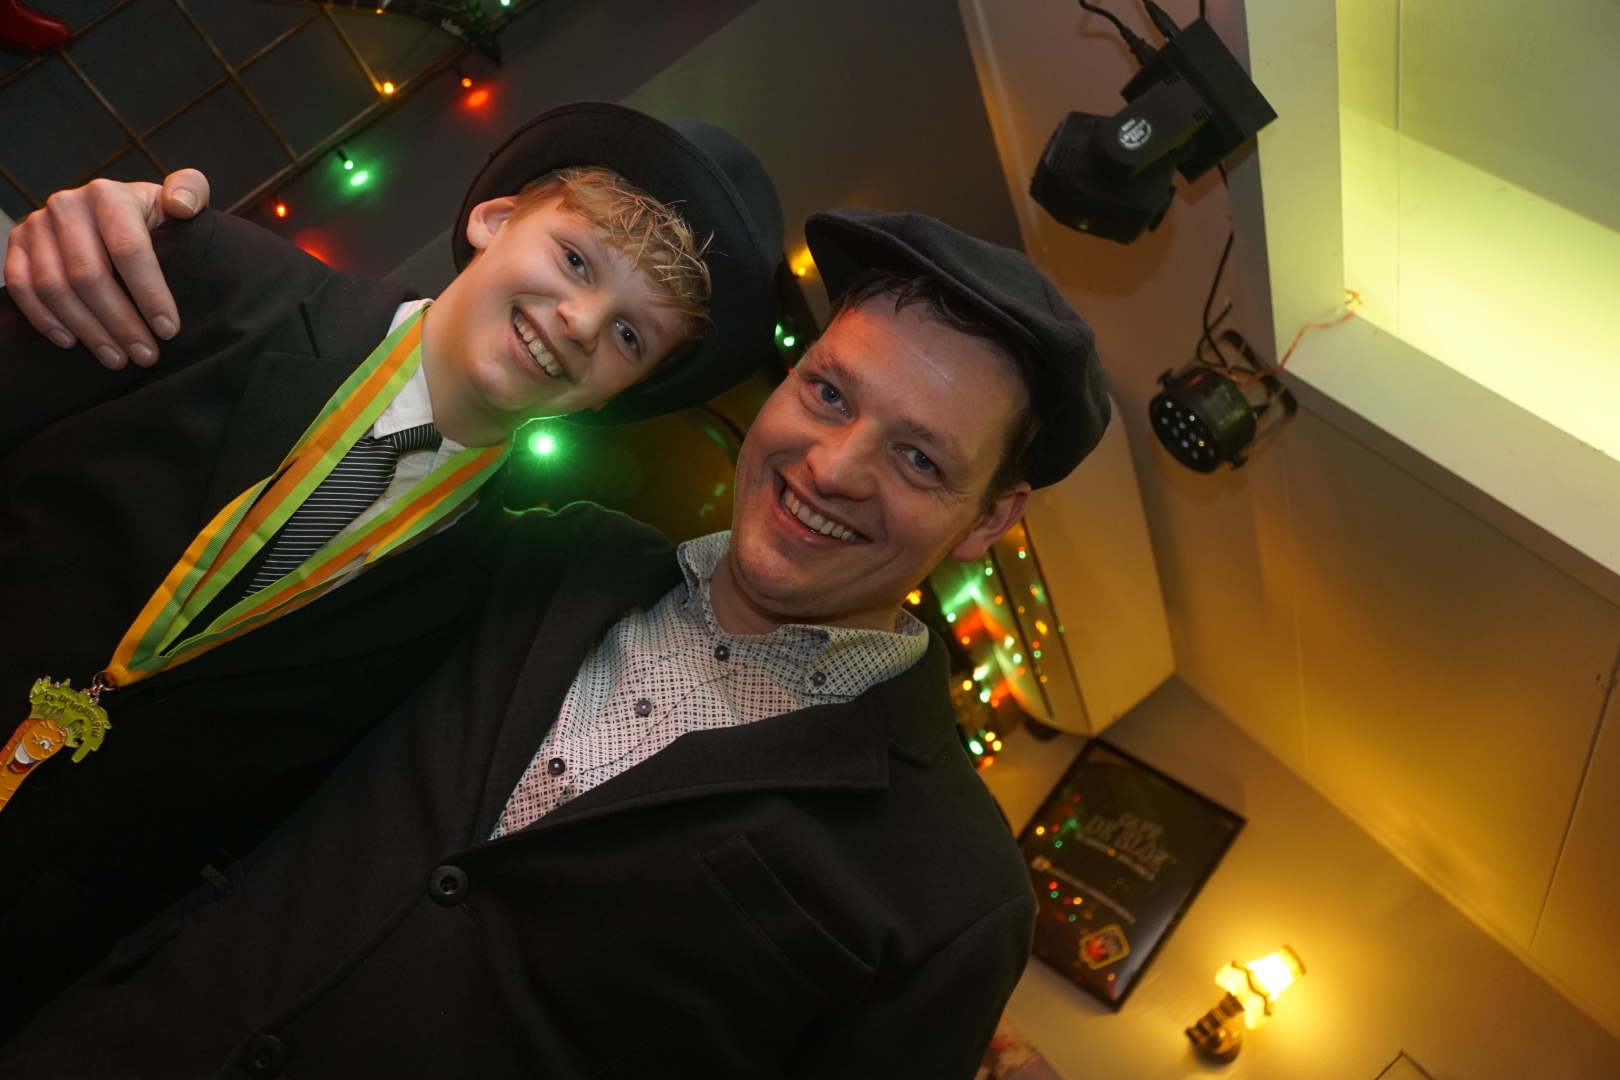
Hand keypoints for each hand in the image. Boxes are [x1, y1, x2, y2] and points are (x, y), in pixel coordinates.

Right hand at [4, 169, 211, 369]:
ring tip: (116, 359)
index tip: (169, 330)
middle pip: (90, 275)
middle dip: (121, 322)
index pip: (129, 249)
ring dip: (87, 329)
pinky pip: (21, 286)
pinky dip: (43, 318)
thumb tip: (181, 205)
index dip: (150, 294)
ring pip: (55, 287)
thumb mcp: (180, 196)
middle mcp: (67, 205)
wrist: (111, 212)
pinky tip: (70, 342)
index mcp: (109, 195)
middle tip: (145, 356)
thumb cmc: (152, 214)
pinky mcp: (18, 244)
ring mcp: (37, 224)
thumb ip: (190, 191)